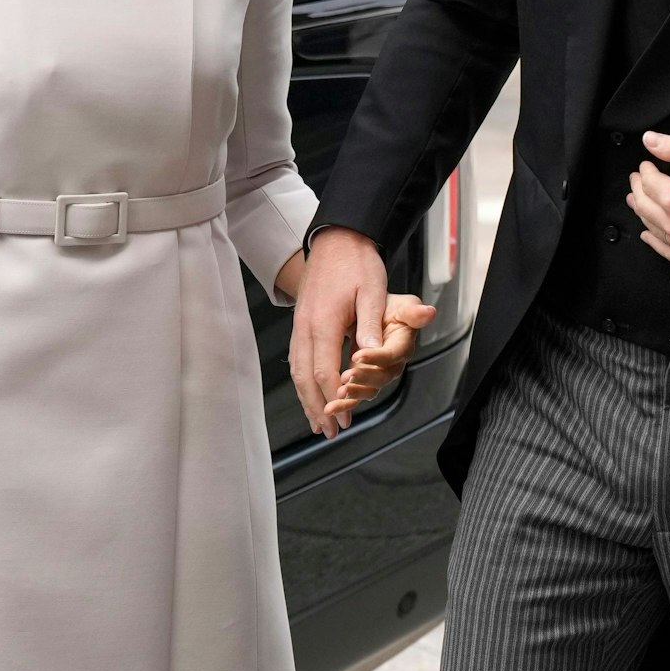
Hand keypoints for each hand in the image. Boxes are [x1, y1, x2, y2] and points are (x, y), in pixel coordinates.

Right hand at [290, 228, 387, 439]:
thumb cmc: (356, 262)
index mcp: (323, 321)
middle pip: (305, 377)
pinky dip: (302, 381)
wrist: (336, 238)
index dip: (335, 398)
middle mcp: (305, 326)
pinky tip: (308, 392)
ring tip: (316, 422)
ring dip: (306, 398)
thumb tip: (372, 356)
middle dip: (316, 407)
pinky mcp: (301, 322)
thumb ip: (370, 324)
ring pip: (297, 370)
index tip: (345, 420)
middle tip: (329, 432)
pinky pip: (297, 359)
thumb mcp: (372, 290)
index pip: (325, 371)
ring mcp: (299, 325)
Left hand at [324, 293, 435, 419]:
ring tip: (338, 395)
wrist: (375, 313)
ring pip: (369, 390)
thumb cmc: (389, 306)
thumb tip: (428, 312)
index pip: (391, 354)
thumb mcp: (401, 304)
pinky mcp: (365, 380)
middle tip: (345, 378)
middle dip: (363, 379)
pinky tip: (331, 406)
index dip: (376, 357)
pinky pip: (357, 395)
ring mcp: (379, 374)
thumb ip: (412, 311)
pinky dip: (344, 403)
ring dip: (353, 395)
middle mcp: (393, 363)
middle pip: (381, 377)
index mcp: (402, 344)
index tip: (358, 355)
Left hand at [626, 131, 669, 269]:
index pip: (648, 182)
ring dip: (642, 212)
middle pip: (644, 205)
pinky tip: (648, 234)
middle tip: (637, 180)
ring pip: (651, 227)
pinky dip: (653, 242)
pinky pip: (666, 252)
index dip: (645, 170)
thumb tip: (649, 140)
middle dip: (638, 189)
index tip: (646, 165)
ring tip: (637, 201)